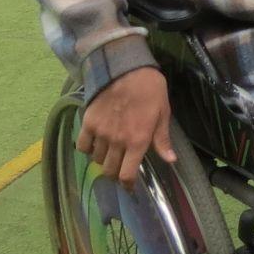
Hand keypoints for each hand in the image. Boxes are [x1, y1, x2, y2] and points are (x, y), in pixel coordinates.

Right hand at [76, 66, 174, 189]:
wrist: (125, 67)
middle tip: (120, 165)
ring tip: (110, 150)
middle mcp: (117, 141)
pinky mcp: (87, 123)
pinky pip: (82, 146)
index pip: (127, 174)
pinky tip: (95, 142)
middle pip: (109, 170)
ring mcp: (100, 133)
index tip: (129, 186)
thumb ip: (162, 139)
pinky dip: (87, 148)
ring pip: (96, 159)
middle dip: (115, 172)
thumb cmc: (150, 89)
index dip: (128, 184)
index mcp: (138, 141)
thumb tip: (171, 160)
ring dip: (103, 158)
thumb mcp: (163, 112)